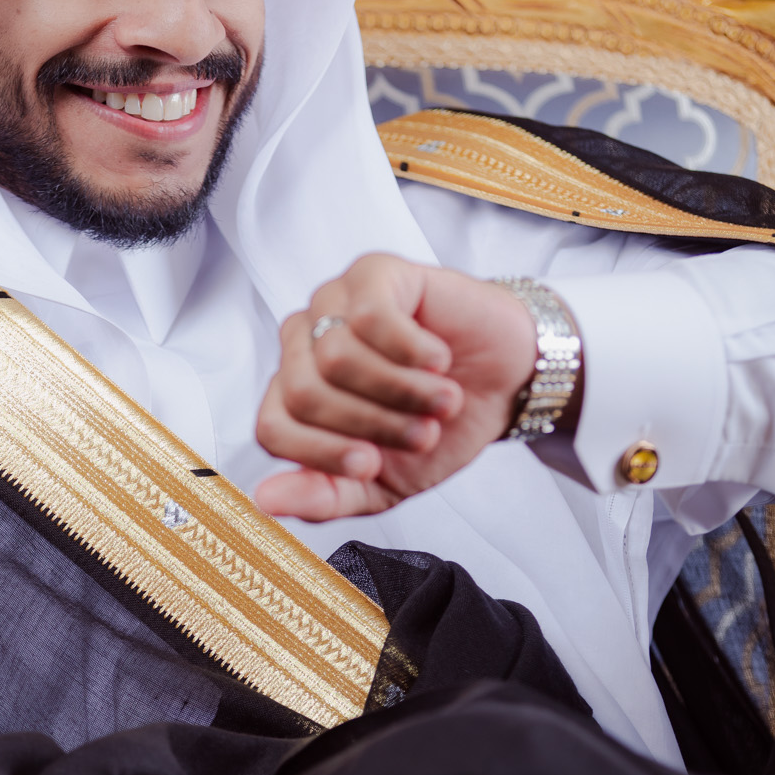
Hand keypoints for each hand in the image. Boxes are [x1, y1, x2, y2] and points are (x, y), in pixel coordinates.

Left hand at [254, 256, 537, 519]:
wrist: (506, 385)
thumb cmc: (440, 426)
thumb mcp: (381, 484)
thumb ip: (324, 496)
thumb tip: (267, 501)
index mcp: (296, 394)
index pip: (272, 428)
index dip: (322, 454)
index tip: (372, 464)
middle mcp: (305, 344)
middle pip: (305, 394)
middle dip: (373, 425)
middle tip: (423, 431)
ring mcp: (335, 303)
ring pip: (337, 357)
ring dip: (402, 390)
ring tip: (441, 399)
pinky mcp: (373, 273)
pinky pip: (371, 317)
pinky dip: (414, 351)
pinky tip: (439, 358)